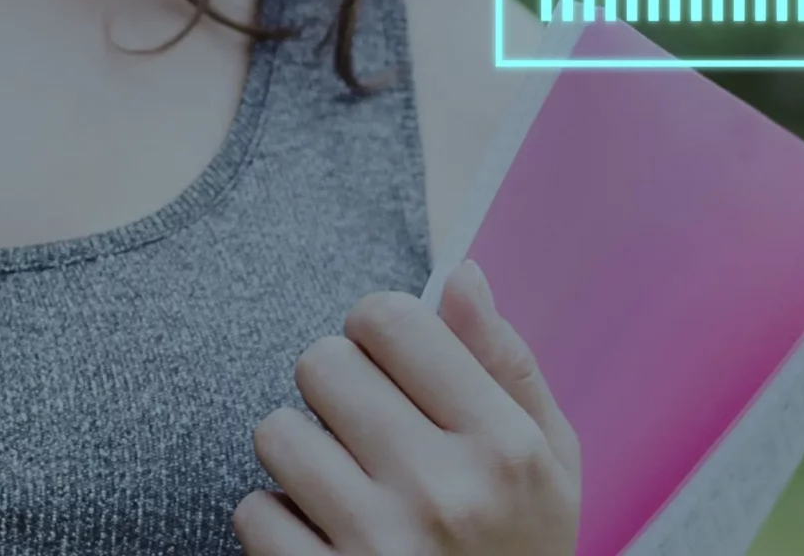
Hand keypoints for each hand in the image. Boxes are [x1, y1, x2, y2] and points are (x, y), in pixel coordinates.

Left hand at [235, 261, 580, 554]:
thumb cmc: (519, 553)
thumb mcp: (550, 466)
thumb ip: (506, 366)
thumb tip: (461, 275)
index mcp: (505, 447)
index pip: (391, 317)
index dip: (379, 332)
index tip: (392, 367)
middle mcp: (444, 491)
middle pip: (323, 362)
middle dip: (337, 390)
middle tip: (368, 434)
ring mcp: (379, 546)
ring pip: (277, 431)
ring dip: (301, 455)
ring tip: (346, 488)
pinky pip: (253, 511)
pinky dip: (279, 525)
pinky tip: (326, 542)